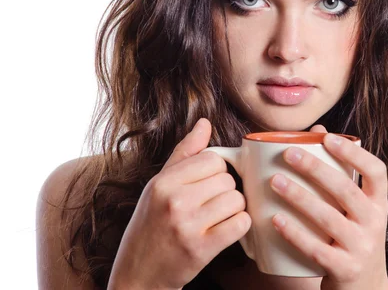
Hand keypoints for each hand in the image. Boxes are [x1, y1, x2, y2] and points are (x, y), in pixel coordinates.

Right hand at [108, 118, 250, 289]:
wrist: (138, 275)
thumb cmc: (150, 226)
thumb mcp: (158, 186)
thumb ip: (184, 153)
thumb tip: (205, 123)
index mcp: (162, 182)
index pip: (212, 159)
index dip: (217, 171)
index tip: (208, 184)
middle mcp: (173, 201)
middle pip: (227, 179)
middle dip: (225, 191)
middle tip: (211, 206)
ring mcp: (187, 225)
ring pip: (237, 200)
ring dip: (234, 210)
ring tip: (217, 218)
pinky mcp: (202, 249)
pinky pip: (240, 223)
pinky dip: (239, 226)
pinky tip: (225, 230)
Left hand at [269, 126, 387, 289]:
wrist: (365, 289)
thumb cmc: (353, 237)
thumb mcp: (356, 209)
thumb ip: (340, 172)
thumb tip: (317, 131)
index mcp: (379, 204)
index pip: (376, 172)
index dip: (353, 153)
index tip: (328, 138)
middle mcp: (374, 223)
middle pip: (346, 190)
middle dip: (316, 169)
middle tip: (288, 154)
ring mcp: (361, 247)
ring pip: (329, 218)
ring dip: (299, 197)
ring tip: (275, 181)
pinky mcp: (344, 269)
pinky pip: (316, 249)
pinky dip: (295, 233)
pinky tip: (275, 219)